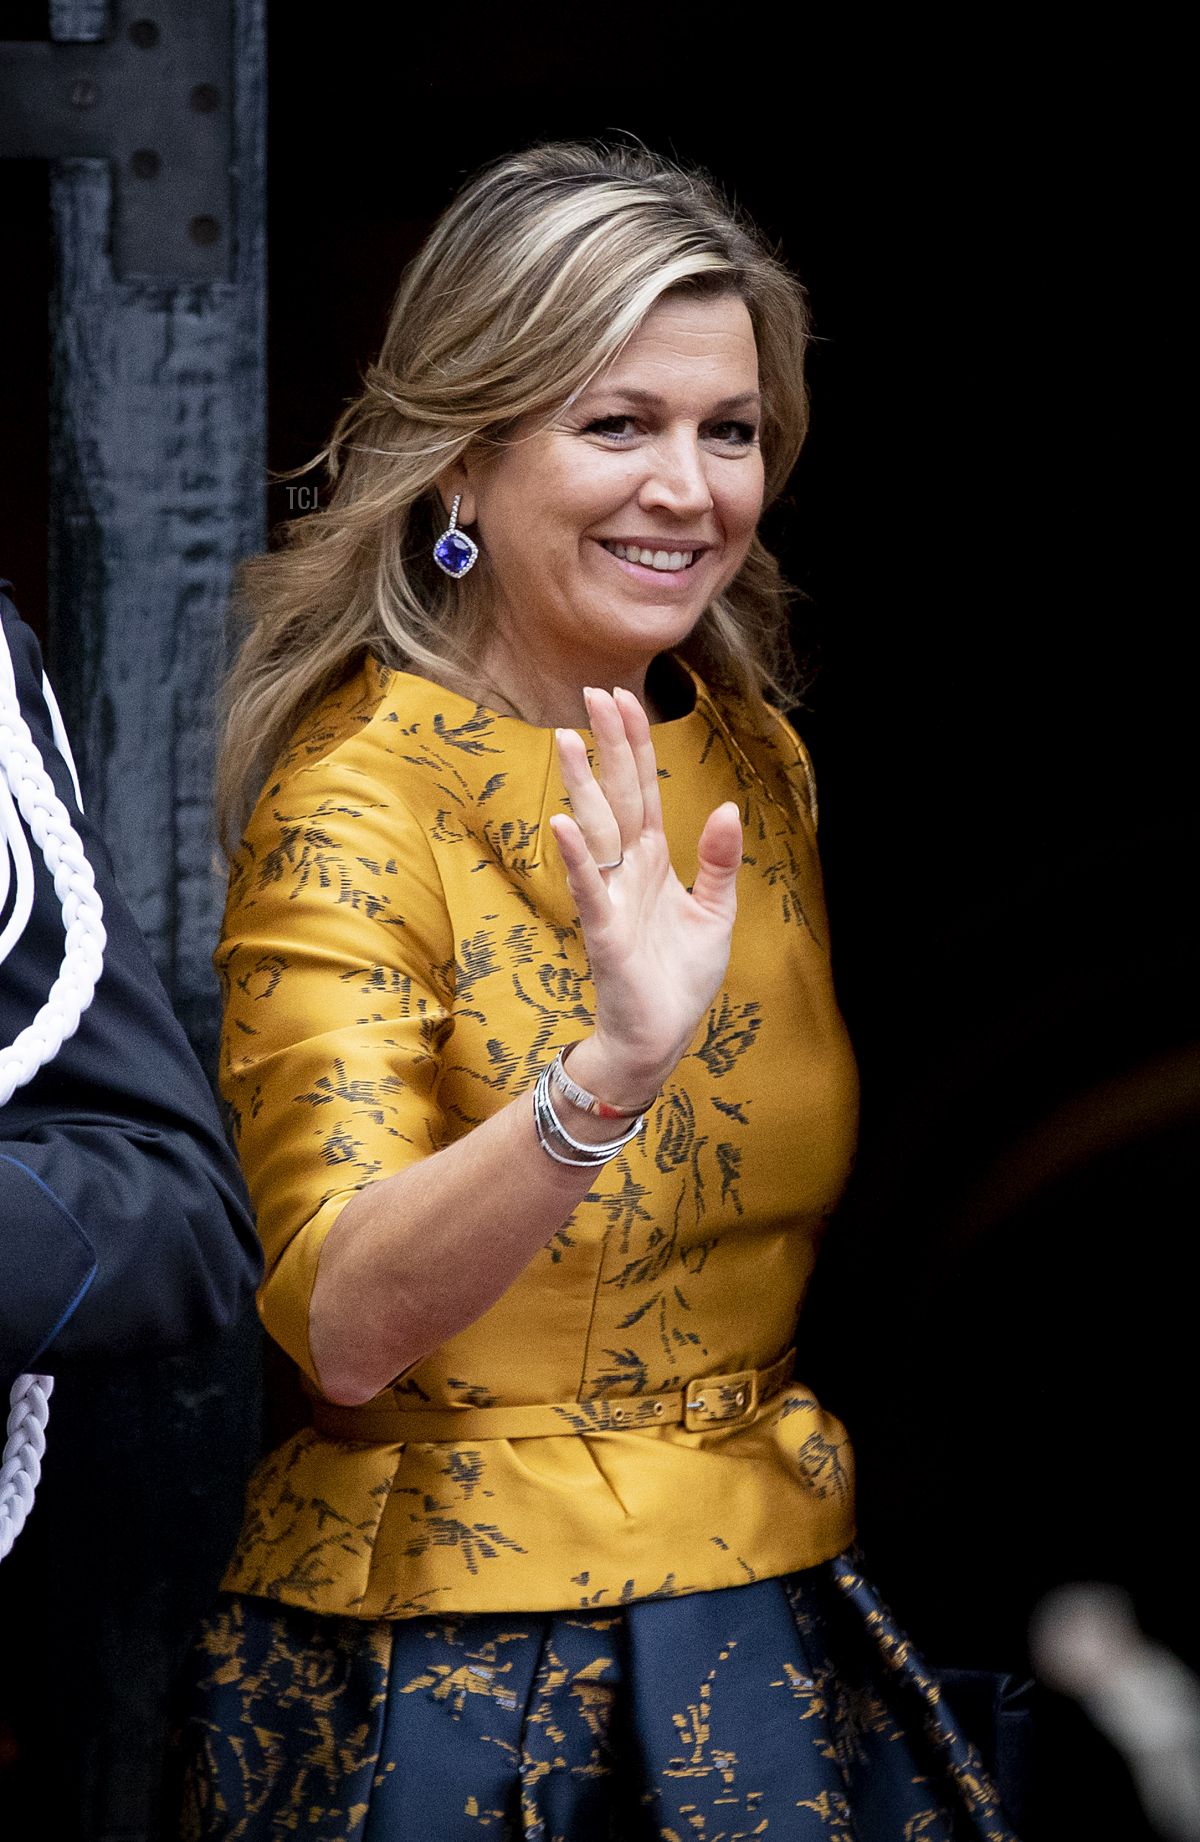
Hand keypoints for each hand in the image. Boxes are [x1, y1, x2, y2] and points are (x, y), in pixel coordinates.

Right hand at [549, 686, 741, 1106]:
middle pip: (618, 796)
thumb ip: (719, 861)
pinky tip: (563, 825)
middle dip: (607, 746)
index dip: (636, 745)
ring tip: (567, 740)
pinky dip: (577, 857)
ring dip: (582, 785)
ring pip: (597, 831)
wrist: (660, 1036)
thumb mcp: (715, 912)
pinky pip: (589, 889)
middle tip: (591, 694)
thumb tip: (730, 808)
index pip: (644, 791)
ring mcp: (612, 897)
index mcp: (654, 860)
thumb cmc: (680, 976)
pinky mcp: (604, 933)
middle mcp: (628, 870)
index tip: (623, 698)